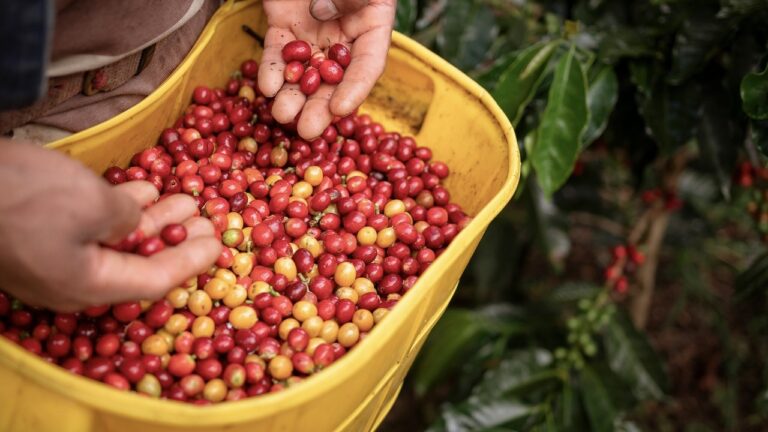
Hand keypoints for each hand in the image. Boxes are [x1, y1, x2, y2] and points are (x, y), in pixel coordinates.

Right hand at [0, 141, 219, 311]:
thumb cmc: (23, 197)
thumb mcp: (93, 205)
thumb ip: (127, 220)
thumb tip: (134, 222)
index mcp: (88, 285)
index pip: (155, 281)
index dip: (192, 261)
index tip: (220, 243)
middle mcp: (71, 279)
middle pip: (138, 262)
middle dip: (176, 237)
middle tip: (207, 217)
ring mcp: (51, 257)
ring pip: (115, 241)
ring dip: (152, 218)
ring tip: (184, 196)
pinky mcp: (36, 233)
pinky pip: (89, 227)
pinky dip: (119, 208)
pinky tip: (140, 188)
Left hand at [259, 0, 395, 138]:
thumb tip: (322, 13)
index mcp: (371, 24)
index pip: (367, 65)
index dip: (355, 89)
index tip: (340, 109)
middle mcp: (342, 37)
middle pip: (333, 79)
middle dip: (319, 107)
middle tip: (308, 130)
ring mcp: (312, 34)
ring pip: (304, 72)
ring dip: (293, 96)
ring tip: (282, 114)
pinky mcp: (283, 25)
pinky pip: (276, 51)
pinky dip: (271, 69)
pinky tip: (267, 86)